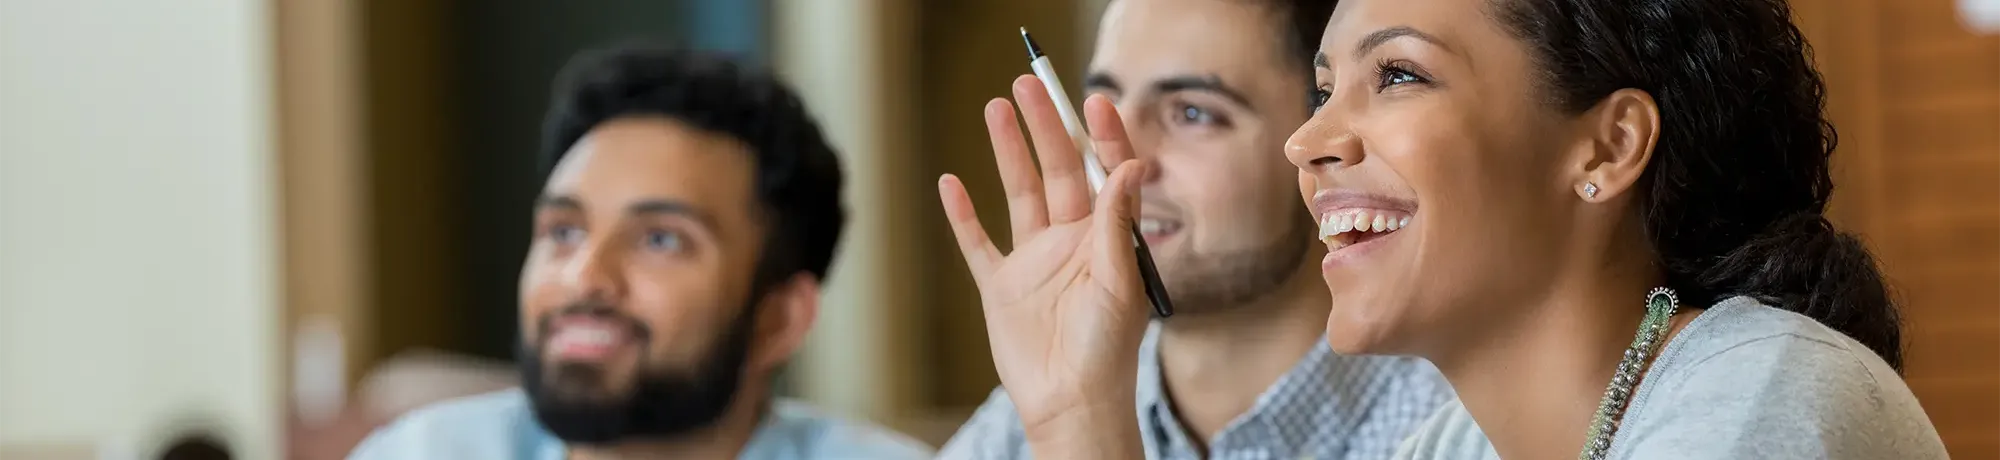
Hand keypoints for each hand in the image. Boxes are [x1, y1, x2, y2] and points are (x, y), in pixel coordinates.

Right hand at [937, 75, 1150, 454]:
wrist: (1071, 404)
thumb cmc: (1107, 351)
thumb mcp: (1120, 282)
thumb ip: (1119, 223)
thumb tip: (1131, 165)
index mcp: (1106, 239)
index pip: (1105, 174)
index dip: (1101, 136)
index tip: (1094, 100)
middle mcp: (1071, 242)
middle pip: (1058, 171)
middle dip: (1046, 127)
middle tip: (1031, 84)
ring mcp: (1033, 262)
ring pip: (1019, 193)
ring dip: (1008, 152)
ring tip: (997, 108)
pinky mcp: (1000, 287)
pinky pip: (978, 243)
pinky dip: (962, 215)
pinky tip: (951, 183)